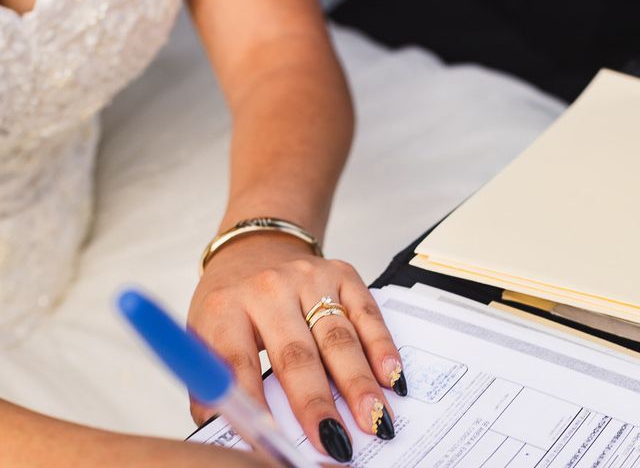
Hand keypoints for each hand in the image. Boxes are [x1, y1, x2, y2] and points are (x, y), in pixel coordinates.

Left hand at [188, 232, 406, 462]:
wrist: (257, 250)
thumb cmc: (234, 303)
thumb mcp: (208, 335)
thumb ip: (215, 381)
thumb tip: (225, 432)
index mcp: (226, 308)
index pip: (237, 364)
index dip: (253, 408)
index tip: (270, 444)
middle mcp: (268, 289)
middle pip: (296, 354)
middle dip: (317, 403)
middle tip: (335, 442)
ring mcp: (308, 278)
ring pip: (337, 337)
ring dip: (358, 383)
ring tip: (374, 419)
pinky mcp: (340, 273)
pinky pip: (366, 313)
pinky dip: (381, 348)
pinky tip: (391, 377)